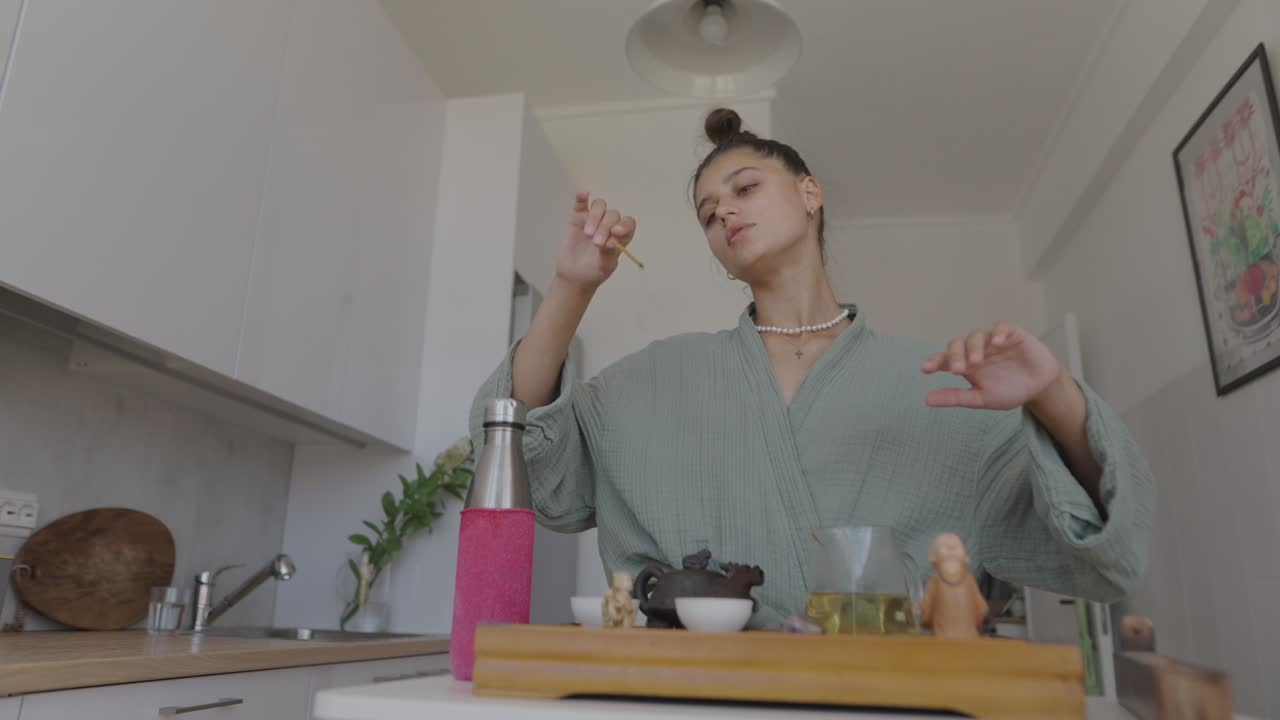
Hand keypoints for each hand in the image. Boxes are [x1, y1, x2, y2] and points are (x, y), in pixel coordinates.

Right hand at [554, 191, 636, 290]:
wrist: (574, 276)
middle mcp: (609, 225)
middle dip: (605, 228)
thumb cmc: (593, 272)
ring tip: (588, 234)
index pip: (628, 223)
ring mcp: (593, 220)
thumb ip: (609, 253)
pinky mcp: (578, 218)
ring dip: (595, 217)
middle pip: (612, 215)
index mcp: (621, 236)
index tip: (617, 232)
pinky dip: (582, 197)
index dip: (624, 225)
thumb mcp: (605, 266)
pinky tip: (584, 194)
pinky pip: (581, 203)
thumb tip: (611, 240)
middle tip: (596, 243)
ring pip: (599, 207)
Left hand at [921, 321, 1063, 410]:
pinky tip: (996, 342)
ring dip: (973, 347)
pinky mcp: (1012, 334)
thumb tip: (927, 400)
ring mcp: (993, 340)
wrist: (1039, 388)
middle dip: (955, 355)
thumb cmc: (1009, 391)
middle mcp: (976, 349)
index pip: (944, 359)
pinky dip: (998, 332)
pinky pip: (1002, 327)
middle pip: (957, 344)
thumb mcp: (981, 398)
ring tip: (975, 362)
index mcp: (965, 365)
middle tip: (957, 370)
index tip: (926, 369)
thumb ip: (955, 397)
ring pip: (976, 335)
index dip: (934, 362)